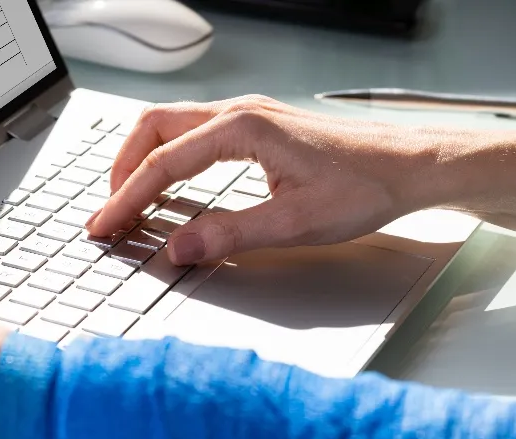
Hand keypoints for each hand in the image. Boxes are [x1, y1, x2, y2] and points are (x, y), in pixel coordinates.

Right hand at [86, 95, 515, 264]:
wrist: (410, 167)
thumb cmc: (365, 186)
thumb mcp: (295, 222)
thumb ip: (230, 234)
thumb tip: (178, 248)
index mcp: (243, 128)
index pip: (163, 162)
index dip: (126, 198)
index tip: (105, 225)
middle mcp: (240, 113)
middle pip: (154, 128)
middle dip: (122, 169)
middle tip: (108, 211)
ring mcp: (247, 116)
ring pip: (171, 126)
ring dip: (142, 160)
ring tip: (128, 199)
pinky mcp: (256, 128)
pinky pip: (192, 134)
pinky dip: (167, 158)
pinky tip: (169, 185)